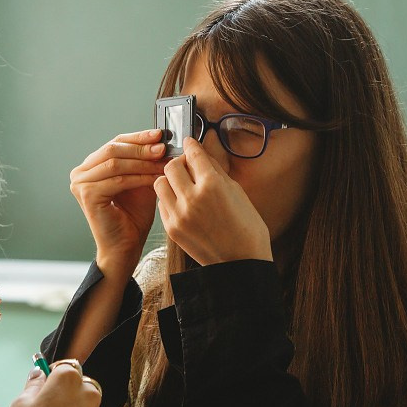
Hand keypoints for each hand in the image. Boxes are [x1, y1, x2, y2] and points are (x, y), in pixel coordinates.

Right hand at [70, 130, 167, 277]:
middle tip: (163, 147)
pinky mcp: (87, 195)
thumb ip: (145, 162)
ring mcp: (80, 183)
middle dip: (141, 147)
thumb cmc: (133, 218)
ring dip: (142, 162)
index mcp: (90, 166)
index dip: (138, 137)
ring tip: (163, 162)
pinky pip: (118, 179)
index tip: (160, 134)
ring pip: (116, 162)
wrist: (125, 248)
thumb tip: (162, 140)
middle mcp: (80, 172)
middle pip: (114, 149)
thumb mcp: (141, 182)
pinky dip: (139, 177)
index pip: (115, 143)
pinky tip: (156, 178)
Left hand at [155, 137, 272, 264]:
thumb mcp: (236, 191)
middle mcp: (192, 198)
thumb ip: (215, 170)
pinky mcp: (171, 229)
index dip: (191, 145)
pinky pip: (161, 203)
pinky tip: (182, 202)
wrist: (241, 263)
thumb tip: (201, 154)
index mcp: (212, 185)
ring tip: (182, 185)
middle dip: (180, 162)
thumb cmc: (246, 226)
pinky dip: (169, 198)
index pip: (193, 154)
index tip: (190, 143)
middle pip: (171, 165)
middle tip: (188, 167)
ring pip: (160, 182)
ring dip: (170, 180)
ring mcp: (179, 215)